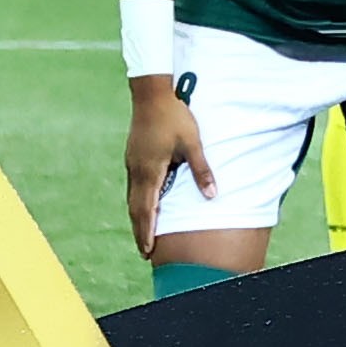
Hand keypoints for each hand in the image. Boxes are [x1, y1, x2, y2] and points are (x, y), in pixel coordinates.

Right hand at [123, 75, 214, 257]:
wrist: (152, 94)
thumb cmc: (175, 117)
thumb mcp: (193, 143)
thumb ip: (202, 170)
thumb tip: (212, 196)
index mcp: (151, 170)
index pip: (148, 209)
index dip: (148, 231)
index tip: (147, 250)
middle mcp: (137, 171)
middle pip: (136, 208)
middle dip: (140, 231)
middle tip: (144, 252)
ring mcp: (133, 163)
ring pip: (133, 197)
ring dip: (138, 217)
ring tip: (143, 235)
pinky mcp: (133, 156)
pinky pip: (134, 186)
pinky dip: (138, 202)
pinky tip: (144, 206)